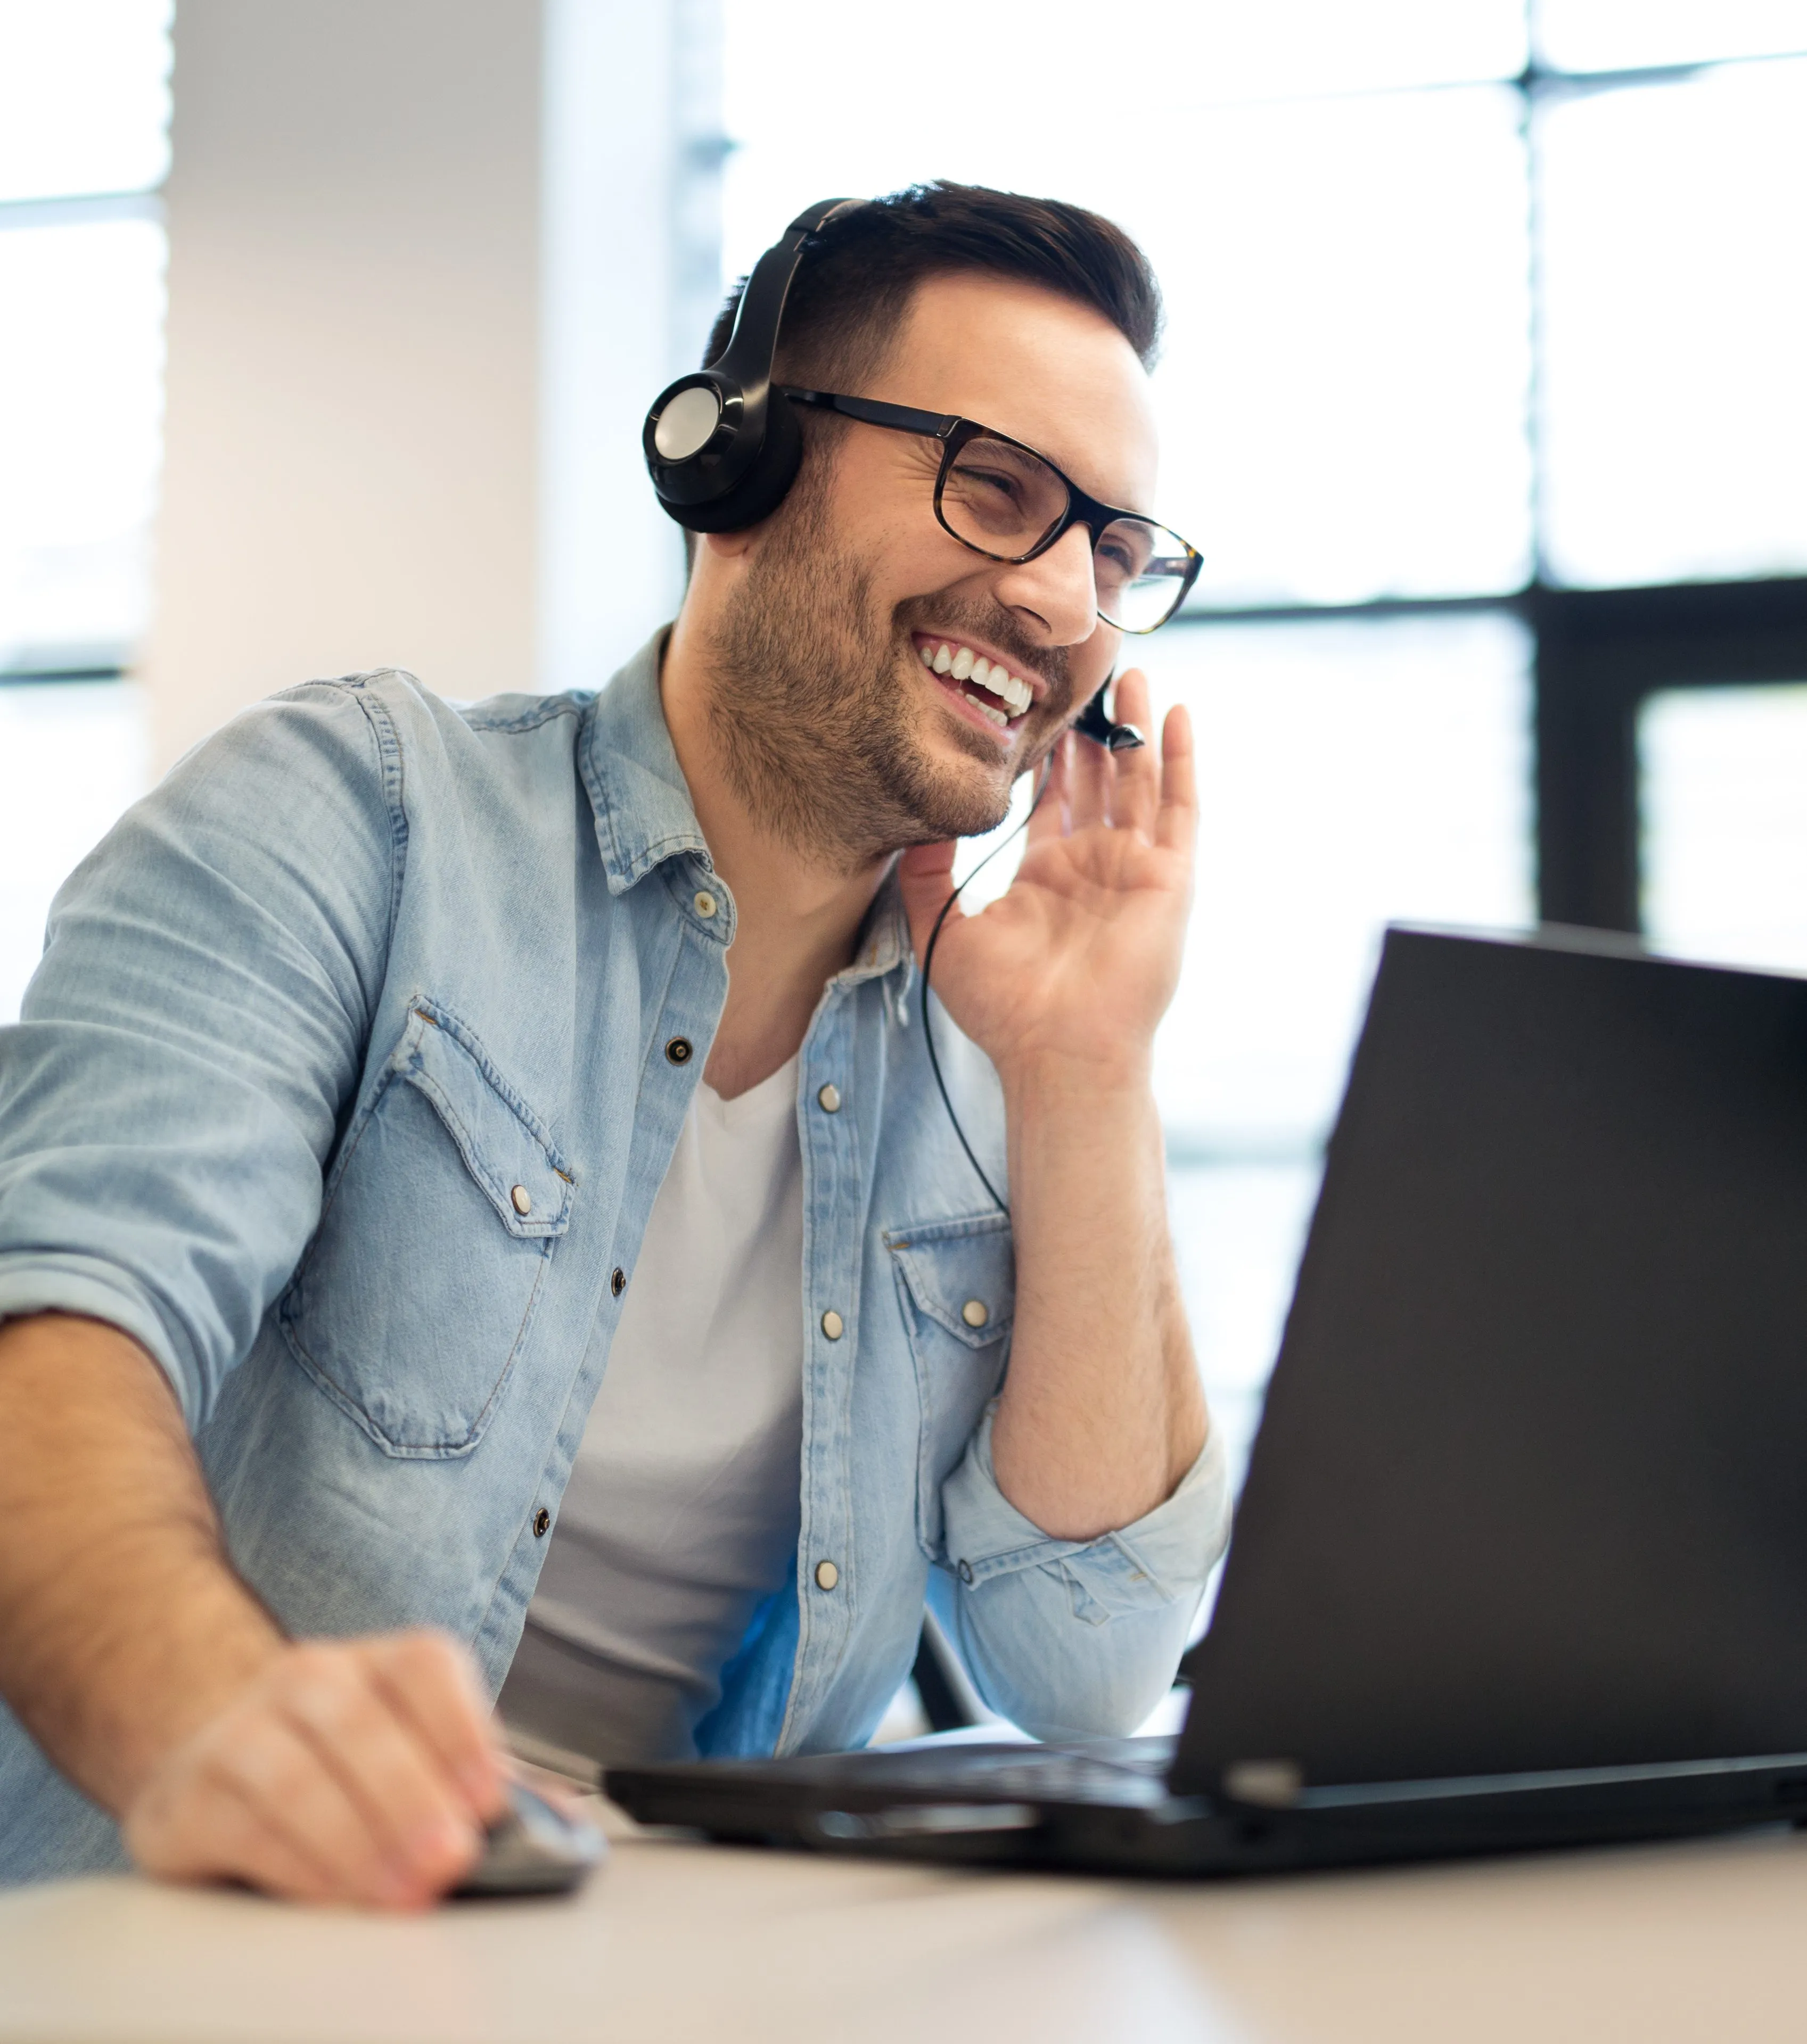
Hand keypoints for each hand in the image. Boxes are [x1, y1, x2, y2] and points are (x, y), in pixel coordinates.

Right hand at [123, 1629, 508, 1907]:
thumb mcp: (415, 1760)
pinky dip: (295, 1866)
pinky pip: (243, 1825)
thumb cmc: (341, 1767)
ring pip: (296, 1772)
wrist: (215, 1762)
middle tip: (450, 1860)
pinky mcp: (189, 1794)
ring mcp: (241, 1729)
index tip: (492, 1800)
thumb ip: (483, 1788)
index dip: (462, 1729)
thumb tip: (570, 1825)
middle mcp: (310, 1680)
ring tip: (401, 1893)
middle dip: (411, 1795)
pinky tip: (335, 1896)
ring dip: (354, 1839)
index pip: (425, 1667)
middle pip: (360, 1721)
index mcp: (378, 1664)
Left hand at [899, 669, 1195, 1084]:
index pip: (1048, 799)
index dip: (1042, 752)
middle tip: (1078, 671)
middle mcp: (1092, 867)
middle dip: (1090, 726)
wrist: (1057, 1050)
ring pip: (1138, 781)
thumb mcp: (941, 932)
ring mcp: (1134, 870)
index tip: (1028, 702)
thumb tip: (913, 819)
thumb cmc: (1002, 1007)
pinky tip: (1174, 713)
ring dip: (1134, 726)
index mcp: (1045, 877)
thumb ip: (924, 875)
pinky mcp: (1170, 879)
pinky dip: (1180, 760)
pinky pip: (1181, 808)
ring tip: (1127, 671)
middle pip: (1096, 778)